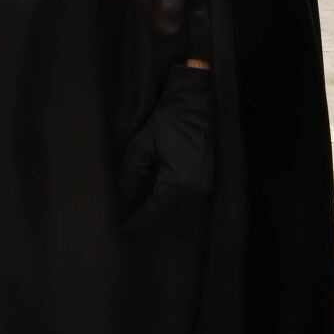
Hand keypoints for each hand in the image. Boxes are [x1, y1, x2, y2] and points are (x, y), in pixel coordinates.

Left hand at [118, 64, 215, 232]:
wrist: (199, 106)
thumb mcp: (142, 145)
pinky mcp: (210, 183)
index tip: (124, 227)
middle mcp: (195, 191)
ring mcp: (206, 188)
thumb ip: (131, 173)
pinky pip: (192, 208)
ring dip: (164, 221)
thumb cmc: (169, 121)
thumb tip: (124, 194)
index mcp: (177, 183)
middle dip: (150, 225)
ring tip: (145, 221)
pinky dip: (176, 213)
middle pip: (169, 218)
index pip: (154, 212)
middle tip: (132, 227)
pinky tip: (164, 211)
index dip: (139, 221)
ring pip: (182, 216)